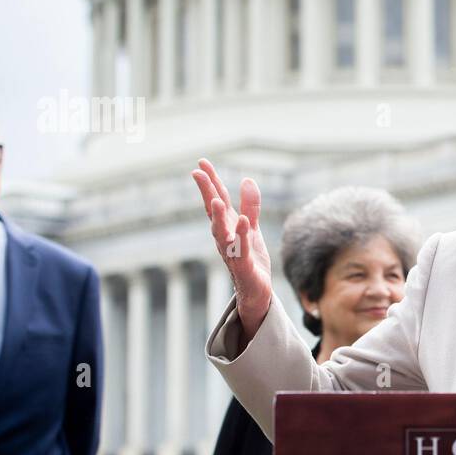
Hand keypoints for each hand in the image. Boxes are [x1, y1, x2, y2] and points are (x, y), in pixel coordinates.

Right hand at [191, 158, 272, 338]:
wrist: (256, 291)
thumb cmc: (250, 258)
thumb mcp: (251, 228)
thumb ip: (250, 206)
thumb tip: (247, 179)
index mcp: (227, 226)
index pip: (217, 200)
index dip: (210, 182)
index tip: (201, 163)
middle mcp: (225, 237)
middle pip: (214, 213)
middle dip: (207, 194)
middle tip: (198, 174)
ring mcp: (232, 252)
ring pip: (222, 233)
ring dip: (219, 217)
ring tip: (218, 200)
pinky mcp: (244, 266)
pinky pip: (241, 250)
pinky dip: (241, 236)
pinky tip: (244, 222)